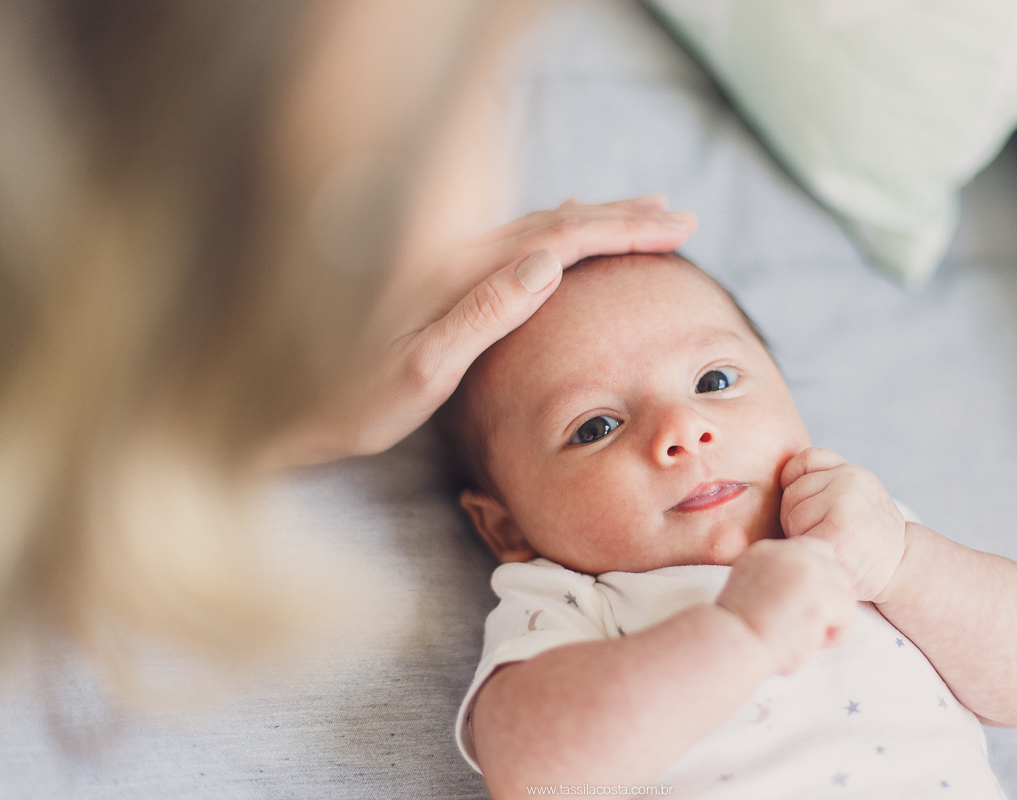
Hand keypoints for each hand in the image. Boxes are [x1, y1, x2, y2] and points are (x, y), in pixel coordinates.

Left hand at [263, 197, 695, 467]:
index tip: (675, 229)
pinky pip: (516, 241)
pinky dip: (556, 231)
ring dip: (595, 219)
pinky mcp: (442, 279)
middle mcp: (456, 255)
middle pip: (556, 221)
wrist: (291, 403)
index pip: (560, 237)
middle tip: (680, 216)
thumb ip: (483, 314)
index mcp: (461, 272)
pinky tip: (560, 231)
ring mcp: (448, 263)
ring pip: (539, 227)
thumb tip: (547, 263)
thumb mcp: (422, 369)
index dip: (622, 230)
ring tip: (643, 213)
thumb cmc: (354, 400)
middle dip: (623, 217)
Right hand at [716, 536, 854, 674]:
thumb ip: (776, 581)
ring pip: (844, 594)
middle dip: (829, 602)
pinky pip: (847, 617)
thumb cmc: (736, 630)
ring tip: (802, 637)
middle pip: (836, 570)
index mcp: (768, 549)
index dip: (816, 582)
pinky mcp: (822, 593)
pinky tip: (808, 643)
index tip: (800, 608)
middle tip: (804, 627)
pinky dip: (833, 637)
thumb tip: (804, 593)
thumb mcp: (749, 590)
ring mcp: (808, 570)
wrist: (729, 643)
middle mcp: (790, 551)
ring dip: (830, 621)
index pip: (813, 551)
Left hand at [779, 447, 906, 602]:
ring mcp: (844, 506)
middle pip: (792, 492)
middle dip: (797, 517)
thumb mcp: (855, 496)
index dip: (797, 485)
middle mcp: (850, 482)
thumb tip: (778, 474)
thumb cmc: (866, 538)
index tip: (815, 510)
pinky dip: (806, 551)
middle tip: (825, 535)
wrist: (901, 570)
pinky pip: (798, 537)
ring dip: (801, 536)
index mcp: (852, 471)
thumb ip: (826, 477)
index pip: (803, 462)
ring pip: (792, 515)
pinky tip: (827, 558)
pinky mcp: (835, 534)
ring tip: (829, 546)